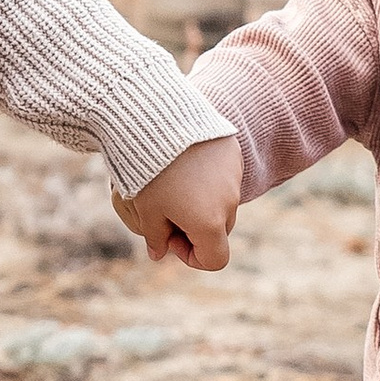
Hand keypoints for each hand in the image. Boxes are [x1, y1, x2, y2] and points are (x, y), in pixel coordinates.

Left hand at [114, 135, 241, 270]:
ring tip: (173, 182)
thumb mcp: (146, 210)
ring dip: (203, 202)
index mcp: (209, 224)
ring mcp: (233, 177)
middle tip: (167, 211)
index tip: (169, 238)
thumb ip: (156, 237)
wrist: (159, 121)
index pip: (216, 259)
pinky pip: (224, 177)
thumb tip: (158, 253)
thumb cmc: (148, 172)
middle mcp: (228, 203)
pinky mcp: (232, 154)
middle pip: (220, 230)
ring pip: (222, 202)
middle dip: (197, 229)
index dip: (192, 257)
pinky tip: (183, 162)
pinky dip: (207, 178)